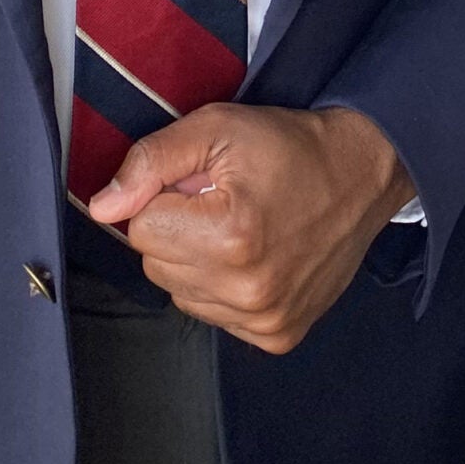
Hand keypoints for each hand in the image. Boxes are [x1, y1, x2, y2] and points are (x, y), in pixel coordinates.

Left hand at [86, 103, 414, 353]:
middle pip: (157, 264)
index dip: (165, 195)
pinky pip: (214, 315)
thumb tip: (102, 206)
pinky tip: (255, 256)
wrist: (362, 173)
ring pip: (181, 294)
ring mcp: (264, 320)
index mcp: (229, 236)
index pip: (141, 228)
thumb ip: (151, 161)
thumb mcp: (217, 127)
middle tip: (222, 200)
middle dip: (178, 228)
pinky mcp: (276, 336)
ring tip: (241, 227)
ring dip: (198, 260)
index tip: (200, 180)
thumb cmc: (290, 146)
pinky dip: (224, 287)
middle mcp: (247, 290)